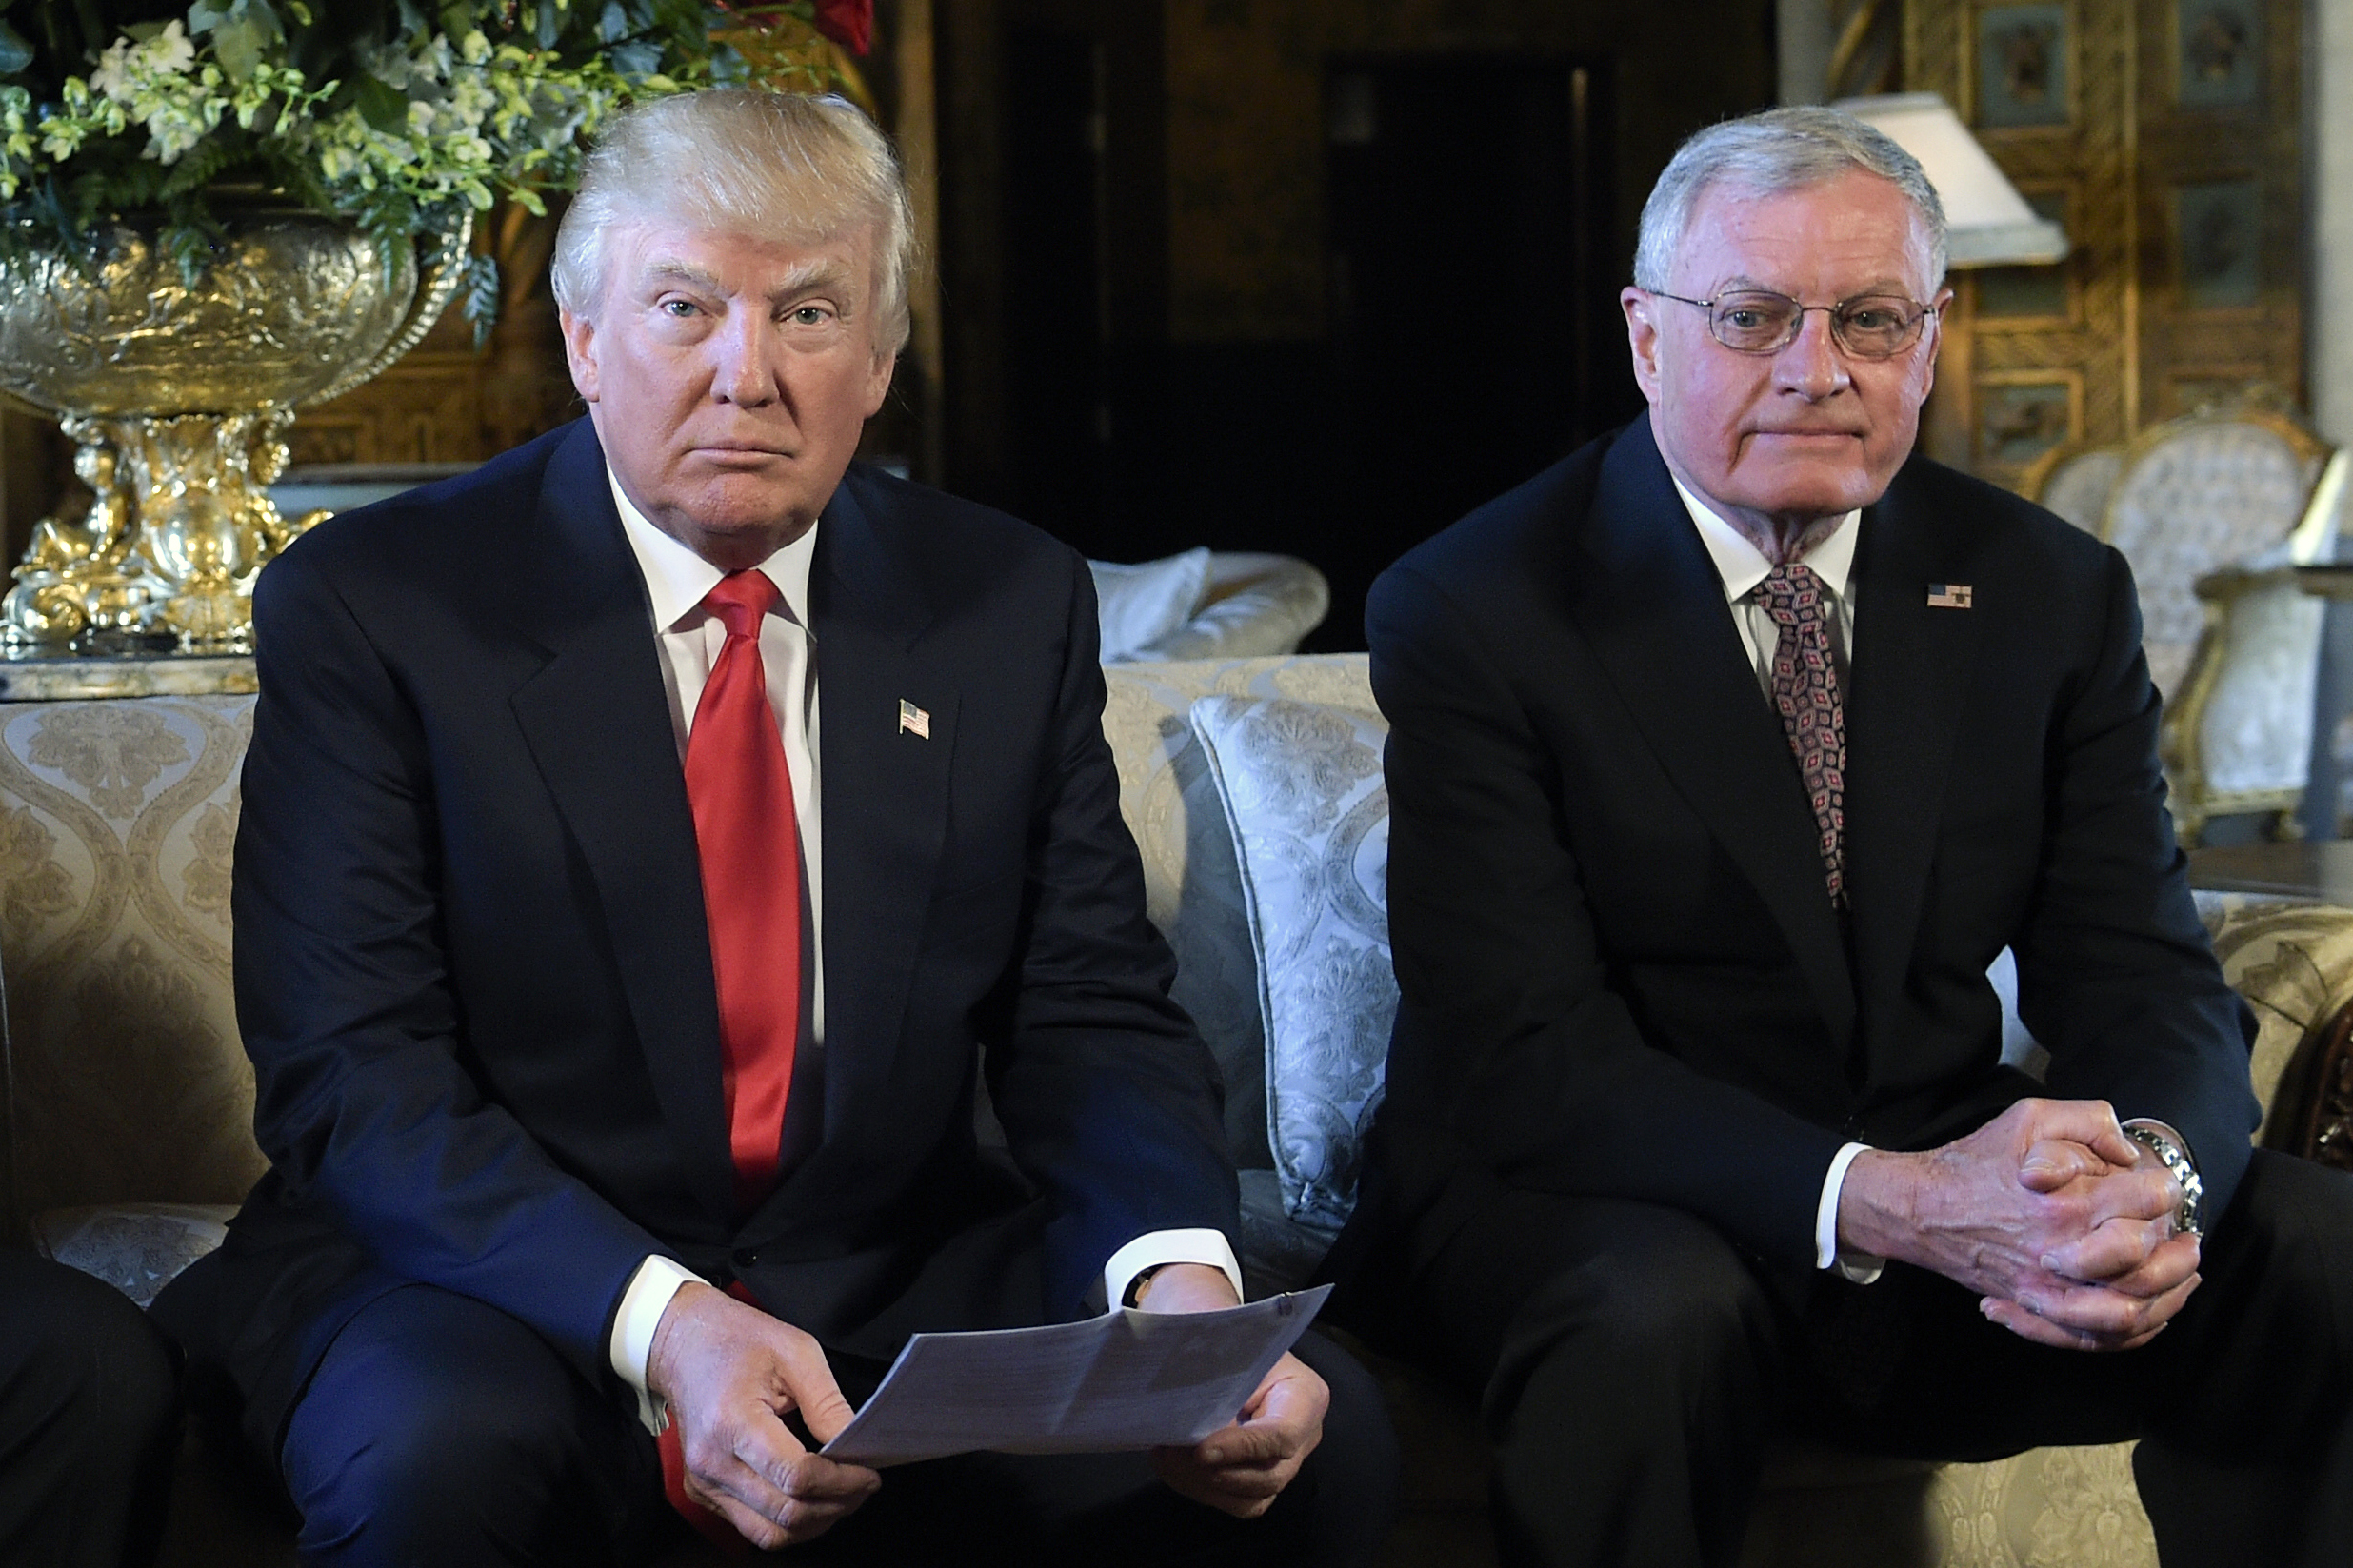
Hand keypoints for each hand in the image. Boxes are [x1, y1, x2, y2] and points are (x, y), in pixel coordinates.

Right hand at [646, 1281, 880, 1548]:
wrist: (685, 1344)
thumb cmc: (737, 1340)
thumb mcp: (796, 1352)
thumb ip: (827, 1404)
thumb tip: (857, 1445)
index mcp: (732, 1422)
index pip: (796, 1476)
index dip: (842, 1482)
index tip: (870, 1473)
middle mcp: (712, 1462)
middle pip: (786, 1512)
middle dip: (837, 1504)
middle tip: (864, 1485)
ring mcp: (704, 1483)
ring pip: (770, 1532)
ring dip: (815, 1522)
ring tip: (842, 1496)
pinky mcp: (704, 1492)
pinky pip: (753, 1526)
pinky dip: (789, 1521)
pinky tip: (811, 1497)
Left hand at [1132, 1264, 1327, 1516]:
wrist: (1214, 1342)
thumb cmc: (1222, 1335)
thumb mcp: (1223, 1343)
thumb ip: (1216, 1380)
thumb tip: (1190, 1418)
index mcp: (1304, 1394)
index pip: (1283, 1434)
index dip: (1243, 1447)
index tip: (1200, 1448)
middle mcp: (1303, 1435)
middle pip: (1271, 1475)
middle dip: (1217, 1471)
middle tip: (1172, 1451)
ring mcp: (1283, 1462)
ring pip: (1251, 1497)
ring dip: (1202, 1485)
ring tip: (1166, 1455)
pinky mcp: (1257, 1478)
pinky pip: (1233, 1501)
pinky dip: (1199, 1489)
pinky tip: (1171, 1464)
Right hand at [1838, 1098, 2201, 1351]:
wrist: (1922, 1208)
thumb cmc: (1976, 1160)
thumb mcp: (2028, 1116)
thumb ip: (2088, 1120)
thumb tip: (2128, 1153)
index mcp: (2065, 1200)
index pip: (2145, 1201)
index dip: (2165, 1189)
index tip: (2164, 1186)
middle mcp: (2062, 1250)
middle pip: (2146, 1260)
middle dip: (2175, 1246)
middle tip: (2186, 1235)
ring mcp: (2050, 1287)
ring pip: (2131, 1310)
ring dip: (2168, 1295)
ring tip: (2183, 1275)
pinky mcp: (2038, 1308)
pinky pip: (2097, 1338)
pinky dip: (2133, 1331)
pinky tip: (2151, 1310)